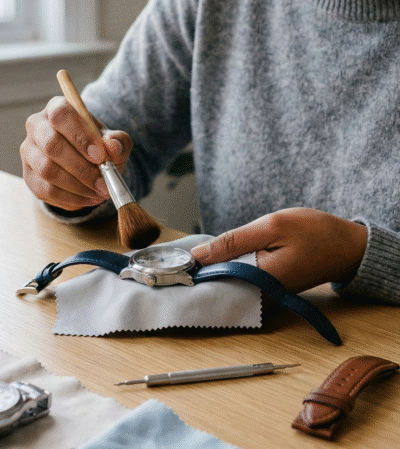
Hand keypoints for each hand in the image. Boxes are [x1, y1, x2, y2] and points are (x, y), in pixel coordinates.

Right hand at [20, 96, 132, 210]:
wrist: (83, 165)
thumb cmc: (96, 147)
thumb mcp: (112, 141)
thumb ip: (117, 141)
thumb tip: (112, 146)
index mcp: (56, 108)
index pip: (61, 116)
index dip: (79, 136)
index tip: (99, 156)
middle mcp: (37, 127)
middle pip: (51, 145)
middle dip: (81, 168)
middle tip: (103, 183)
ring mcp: (29, 152)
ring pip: (47, 170)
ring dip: (77, 186)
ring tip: (99, 192)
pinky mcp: (29, 176)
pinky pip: (46, 190)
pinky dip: (70, 198)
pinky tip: (88, 198)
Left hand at [191, 208, 367, 292]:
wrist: (348, 246)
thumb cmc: (315, 232)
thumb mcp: (271, 226)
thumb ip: (233, 242)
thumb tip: (197, 254)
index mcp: (260, 281)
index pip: (214, 282)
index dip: (192, 271)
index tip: (174, 262)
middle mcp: (260, 295)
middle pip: (218, 287)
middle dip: (198, 273)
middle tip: (179, 260)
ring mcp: (264, 295)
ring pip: (227, 284)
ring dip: (212, 271)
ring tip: (195, 259)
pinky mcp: (266, 290)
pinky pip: (239, 282)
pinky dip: (228, 271)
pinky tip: (218, 260)